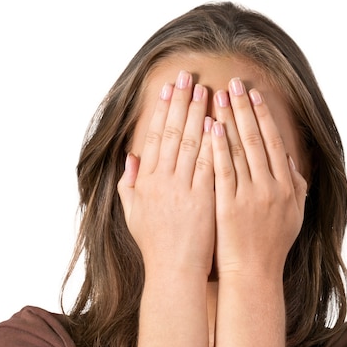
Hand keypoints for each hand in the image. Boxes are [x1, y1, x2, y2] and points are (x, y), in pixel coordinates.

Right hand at [118, 71, 214, 277]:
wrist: (173, 271)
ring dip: (198, 114)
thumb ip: (128, 185)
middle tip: (188, 76)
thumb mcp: (132, 214)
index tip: (168, 88)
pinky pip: (209, 164)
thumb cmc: (155, 245)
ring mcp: (183, 189)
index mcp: (145, 181)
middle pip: (171, 132)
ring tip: (206, 90)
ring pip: (190, 143)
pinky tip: (218, 123)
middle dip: (180, 102)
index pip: (154, 137)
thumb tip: (130, 158)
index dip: (161, 110)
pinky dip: (213, 143)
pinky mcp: (203, 199)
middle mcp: (162, 181)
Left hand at [211, 79, 307, 278]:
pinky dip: (216, 148)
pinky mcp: (229, 206)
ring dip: (228, 120)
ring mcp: (250, 196)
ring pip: (238, 150)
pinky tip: (209, 128)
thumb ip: (297, 186)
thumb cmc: (272, 246)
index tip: (253, 94)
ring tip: (217, 96)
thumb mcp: (294, 216)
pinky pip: (222, 171)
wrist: (254, 274)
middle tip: (233, 82)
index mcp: (288, 186)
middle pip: (256, 139)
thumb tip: (291, 161)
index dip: (263, 116)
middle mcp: (272, 187)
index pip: (274, 142)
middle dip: (244, 108)